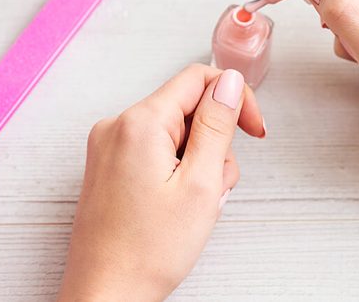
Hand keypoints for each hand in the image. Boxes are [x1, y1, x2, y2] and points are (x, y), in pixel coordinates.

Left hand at [57, 64, 264, 301]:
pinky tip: (178, 205)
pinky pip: (157, 151)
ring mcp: (110, 147)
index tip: (253, 130)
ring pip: (176, 133)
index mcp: (140, 123)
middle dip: (214, 143)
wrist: (105, 296)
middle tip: (215, 186)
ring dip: (199, 163)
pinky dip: (178, 172)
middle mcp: (118, 126)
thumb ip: (217, 125)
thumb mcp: (201, 184)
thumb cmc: (148, 251)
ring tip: (195, 204)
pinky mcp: (110, 166)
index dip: (234, 98)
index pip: (198, 79)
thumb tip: (228, 81)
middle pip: (188, 109)